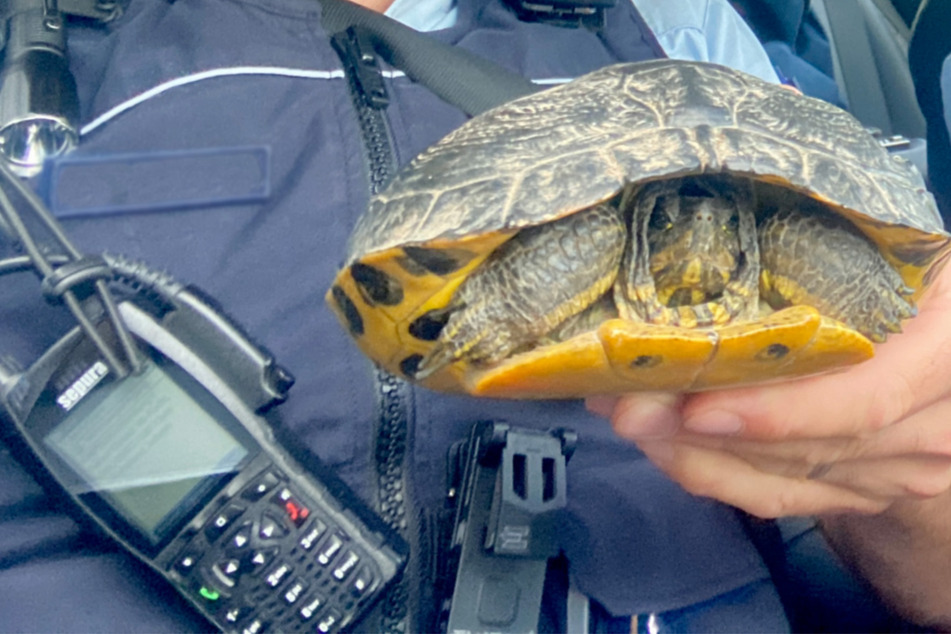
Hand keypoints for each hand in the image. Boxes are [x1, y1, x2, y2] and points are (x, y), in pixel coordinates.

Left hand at [587, 261, 950, 516]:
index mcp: (946, 346)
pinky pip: (773, 498)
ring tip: (622, 412)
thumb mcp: (883, 245)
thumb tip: (706, 230)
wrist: (938, 334)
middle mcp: (936, 423)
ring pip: (779, 480)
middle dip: (703, 432)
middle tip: (623, 403)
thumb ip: (820, 250)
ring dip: (689, 450)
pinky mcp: (856, 493)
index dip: (779, 411)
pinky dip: (707, 473)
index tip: (695, 406)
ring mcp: (898, 471)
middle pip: (807, 449)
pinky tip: (658, 442)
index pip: (866, 399)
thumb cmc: (900, 272)